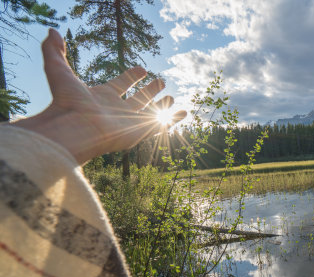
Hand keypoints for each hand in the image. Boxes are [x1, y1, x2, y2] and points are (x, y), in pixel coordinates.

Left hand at [9, 28, 186, 163]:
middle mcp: (117, 110)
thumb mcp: (57, 69)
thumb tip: (51, 30)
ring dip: (160, 104)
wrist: (73, 128)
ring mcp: (129, 122)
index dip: (132, 76)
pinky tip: (185, 112)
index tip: (142, 69)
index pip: (121, 84)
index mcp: (102, 96)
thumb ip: (53, 50)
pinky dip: (174, 119)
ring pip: (149, 112)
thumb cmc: (66, 101)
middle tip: (161, 81)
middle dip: (149, 90)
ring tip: (171, 96)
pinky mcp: (139, 132)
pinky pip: (160, 125)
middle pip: (138, 98)